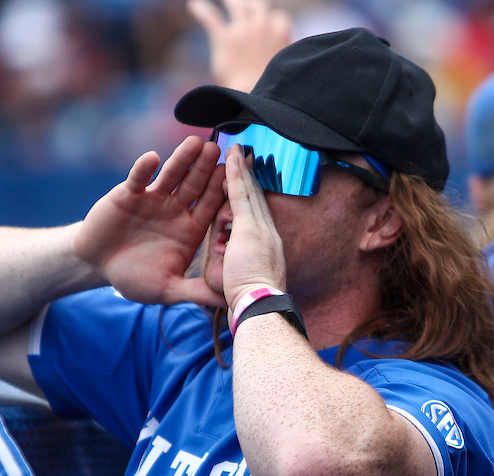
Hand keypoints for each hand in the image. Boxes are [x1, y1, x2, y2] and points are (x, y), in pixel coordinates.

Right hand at [74, 136, 227, 306]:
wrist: (98, 265)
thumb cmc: (134, 278)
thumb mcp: (167, 290)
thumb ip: (196, 292)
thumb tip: (229, 301)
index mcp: (190, 229)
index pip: (211, 207)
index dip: (222, 193)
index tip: (236, 179)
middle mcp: (176, 209)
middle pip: (195, 185)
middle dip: (207, 168)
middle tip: (220, 150)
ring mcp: (153, 198)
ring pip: (171, 175)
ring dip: (182, 159)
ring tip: (195, 143)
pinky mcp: (129, 193)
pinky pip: (139, 178)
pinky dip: (144, 168)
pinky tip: (152, 158)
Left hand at [188, 0, 290, 91]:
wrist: (255, 98)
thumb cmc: (269, 90)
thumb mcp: (280, 69)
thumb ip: (277, 56)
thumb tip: (272, 60)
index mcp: (280, 32)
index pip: (278, 17)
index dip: (271, 21)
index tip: (265, 26)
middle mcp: (263, 25)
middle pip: (257, 6)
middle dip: (250, 6)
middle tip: (242, 8)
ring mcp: (243, 30)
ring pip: (236, 5)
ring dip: (230, 2)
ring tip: (225, 2)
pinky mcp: (224, 38)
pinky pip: (211, 17)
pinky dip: (200, 10)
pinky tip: (194, 7)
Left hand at [223, 144, 286, 307]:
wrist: (263, 309)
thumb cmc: (251, 306)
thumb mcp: (242, 285)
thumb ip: (235, 272)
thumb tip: (225, 271)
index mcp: (267, 248)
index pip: (258, 218)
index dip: (253, 200)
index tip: (250, 187)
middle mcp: (269, 234)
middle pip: (257, 200)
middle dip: (250, 178)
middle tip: (246, 157)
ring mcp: (261, 229)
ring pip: (250, 192)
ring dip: (242, 169)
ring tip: (235, 149)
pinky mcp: (250, 227)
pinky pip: (240, 194)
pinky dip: (236, 174)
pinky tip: (230, 157)